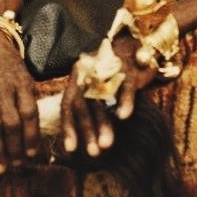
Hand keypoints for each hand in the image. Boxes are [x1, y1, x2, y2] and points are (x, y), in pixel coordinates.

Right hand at [0, 29, 39, 174]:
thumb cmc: (10, 62)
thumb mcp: (26, 74)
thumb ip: (30, 97)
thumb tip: (36, 124)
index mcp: (21, 83)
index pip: (29, 113)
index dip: (31, 135)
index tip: (33, 153)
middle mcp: (3, 91)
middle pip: (11, 123)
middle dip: (16, 147)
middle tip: (18, 164)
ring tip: (2, 168)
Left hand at [60, 34, 156, 157]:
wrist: (128, 44)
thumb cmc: (108, 76)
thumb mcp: (93, 88)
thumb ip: (86, 108)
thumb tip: (76, 143)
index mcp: (77, 78)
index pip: (67, 104)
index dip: (68, 127)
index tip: (70, 150)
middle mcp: (88, 73)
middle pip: (83, 103)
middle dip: (87, 130)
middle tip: (94, 153)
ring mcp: (106, 69)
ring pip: (101, 97)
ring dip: (104, 122)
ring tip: (107, 145)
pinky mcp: (126, 67)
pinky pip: (124, 85)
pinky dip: (124, 100)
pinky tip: (123, 117)